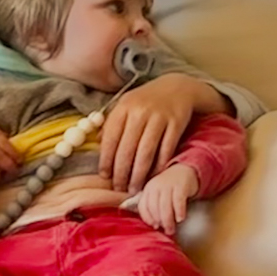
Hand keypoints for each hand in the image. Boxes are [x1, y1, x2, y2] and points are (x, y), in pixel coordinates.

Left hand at [101, 75, 195, 194]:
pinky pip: (166, 149)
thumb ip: (112, 123)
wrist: (177, 87)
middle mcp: (140, 111)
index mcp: (124, 107)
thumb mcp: (126, 105)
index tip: (105, 177)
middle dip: (122, 173)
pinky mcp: (176, 123)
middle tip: (119, 188)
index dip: (106, 160)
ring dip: (139, 174)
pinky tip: (154, 175)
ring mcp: (159, 117)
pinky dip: (159, 165)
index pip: (111, 139)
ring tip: (135, 187)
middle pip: (127, 148)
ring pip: (146, 152)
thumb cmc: (147, 100)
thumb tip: (99, 145)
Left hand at [135, 164, 200, 234]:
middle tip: (167, 231)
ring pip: (165, 206)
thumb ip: (151, 206)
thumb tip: (148, 222)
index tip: (154, 226)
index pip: (143, 206)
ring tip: (172, 229)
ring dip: (168, 220)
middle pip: (154, 207)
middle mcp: (156, 186)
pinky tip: (180, 218)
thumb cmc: (170, 187)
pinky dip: (179, 211)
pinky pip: (178, 201)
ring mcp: (168, 184)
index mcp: (148, 189)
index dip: (148, 218)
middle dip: (160, 222)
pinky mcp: (181, 185)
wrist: (185, 171)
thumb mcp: (158, 194)